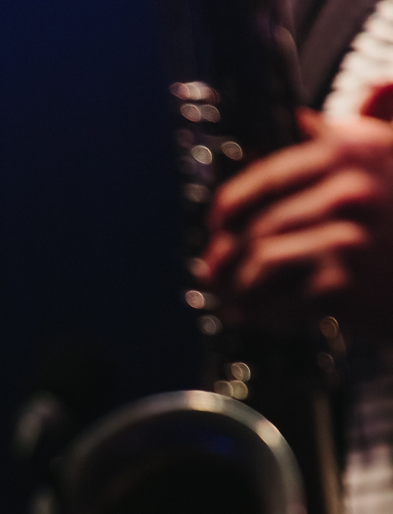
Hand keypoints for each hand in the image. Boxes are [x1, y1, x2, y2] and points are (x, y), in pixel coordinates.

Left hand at [203, 90, 392, 333]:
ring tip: (232, 300)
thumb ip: (353, 133)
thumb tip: (304, 121)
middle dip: (226, 256)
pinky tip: (261, 317)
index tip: (216, 224)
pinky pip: (282, 300)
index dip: (231, 205)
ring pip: (261, 263)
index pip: (266, 178)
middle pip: (257, 225)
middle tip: (213, 274)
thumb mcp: (392, 155)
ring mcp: (344, 236)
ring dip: (238, 287)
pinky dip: (265, 313)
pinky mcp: (343, 284)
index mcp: (349, 150)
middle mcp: (346, 188)